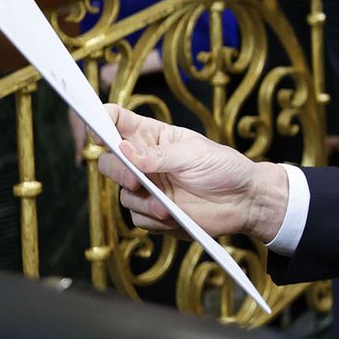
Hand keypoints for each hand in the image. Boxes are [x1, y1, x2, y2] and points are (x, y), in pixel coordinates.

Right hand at [94, 104, 289, 244]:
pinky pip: (136, 217)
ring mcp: (148, 187)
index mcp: (154, 136)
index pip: (119, 122)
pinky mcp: (153, 212)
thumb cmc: (224, 168)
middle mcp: (145, 161)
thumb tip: (123, 150)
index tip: (94, 126)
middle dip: (116, 170)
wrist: (244, 201)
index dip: (101, 120)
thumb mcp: (193, 154)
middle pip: (109, 160)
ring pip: (122, 193)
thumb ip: (157, 155)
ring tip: (167, 207)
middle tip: (136, 179)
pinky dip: (152, 219)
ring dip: (141, 201)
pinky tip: (172, 217)